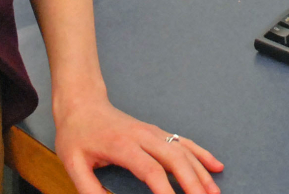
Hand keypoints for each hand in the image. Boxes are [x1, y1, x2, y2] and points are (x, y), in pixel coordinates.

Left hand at [53, 94, 222, 193]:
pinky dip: (202, 155)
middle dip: (193, 183)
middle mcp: (143, 136)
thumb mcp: (73, 163)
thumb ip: (89, 188)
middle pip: (175, 159)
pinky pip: (185, 142)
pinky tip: (216, 166)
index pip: (150, 170)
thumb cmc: (76, 134)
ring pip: (184, 151)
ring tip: (214, 192)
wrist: (81, 103)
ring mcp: (153, 132)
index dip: (165, 191)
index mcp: (123, 145)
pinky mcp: (157, 132)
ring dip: (201, 172)